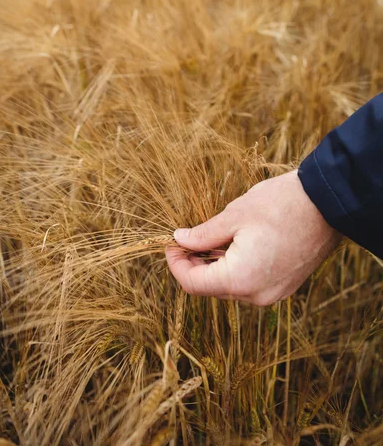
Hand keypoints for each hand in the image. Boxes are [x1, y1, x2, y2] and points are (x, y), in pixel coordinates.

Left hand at [166, 170, 341, 304]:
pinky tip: (230, 244)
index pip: (193, 284)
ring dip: (214, 265)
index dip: (176, 264)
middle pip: (212, 287)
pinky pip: (249, 282)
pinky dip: (234, 267)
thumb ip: (203, 234)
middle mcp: (257, 295)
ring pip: (230, 285)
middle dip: (194, 264)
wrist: (328, 203)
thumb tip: (181, 240)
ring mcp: (273, 293)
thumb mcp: (234, 216)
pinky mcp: (284, 284)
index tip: (170, 243)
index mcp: (241, 280)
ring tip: (207, 238)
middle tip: (185, 238)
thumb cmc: (281, 205)